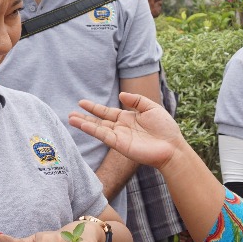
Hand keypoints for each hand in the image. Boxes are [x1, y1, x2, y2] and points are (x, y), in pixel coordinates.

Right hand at [69, 92, 188, 169]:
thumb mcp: (152, 108)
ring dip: (84, 124)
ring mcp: (120, 137)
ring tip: (70, 119)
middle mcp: (121, 128)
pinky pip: (104, 136)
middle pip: (99, 121)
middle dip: (85, 117)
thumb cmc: (166, 128)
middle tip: (70, 114)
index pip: (107, 112)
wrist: (172, 147)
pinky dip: (93, 130)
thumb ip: (137, 100)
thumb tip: (121, 94)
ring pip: (98, 128)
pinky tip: (83, 125)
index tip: (81, 103)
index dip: (95, 108)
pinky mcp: (120, 145)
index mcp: (128, 118)